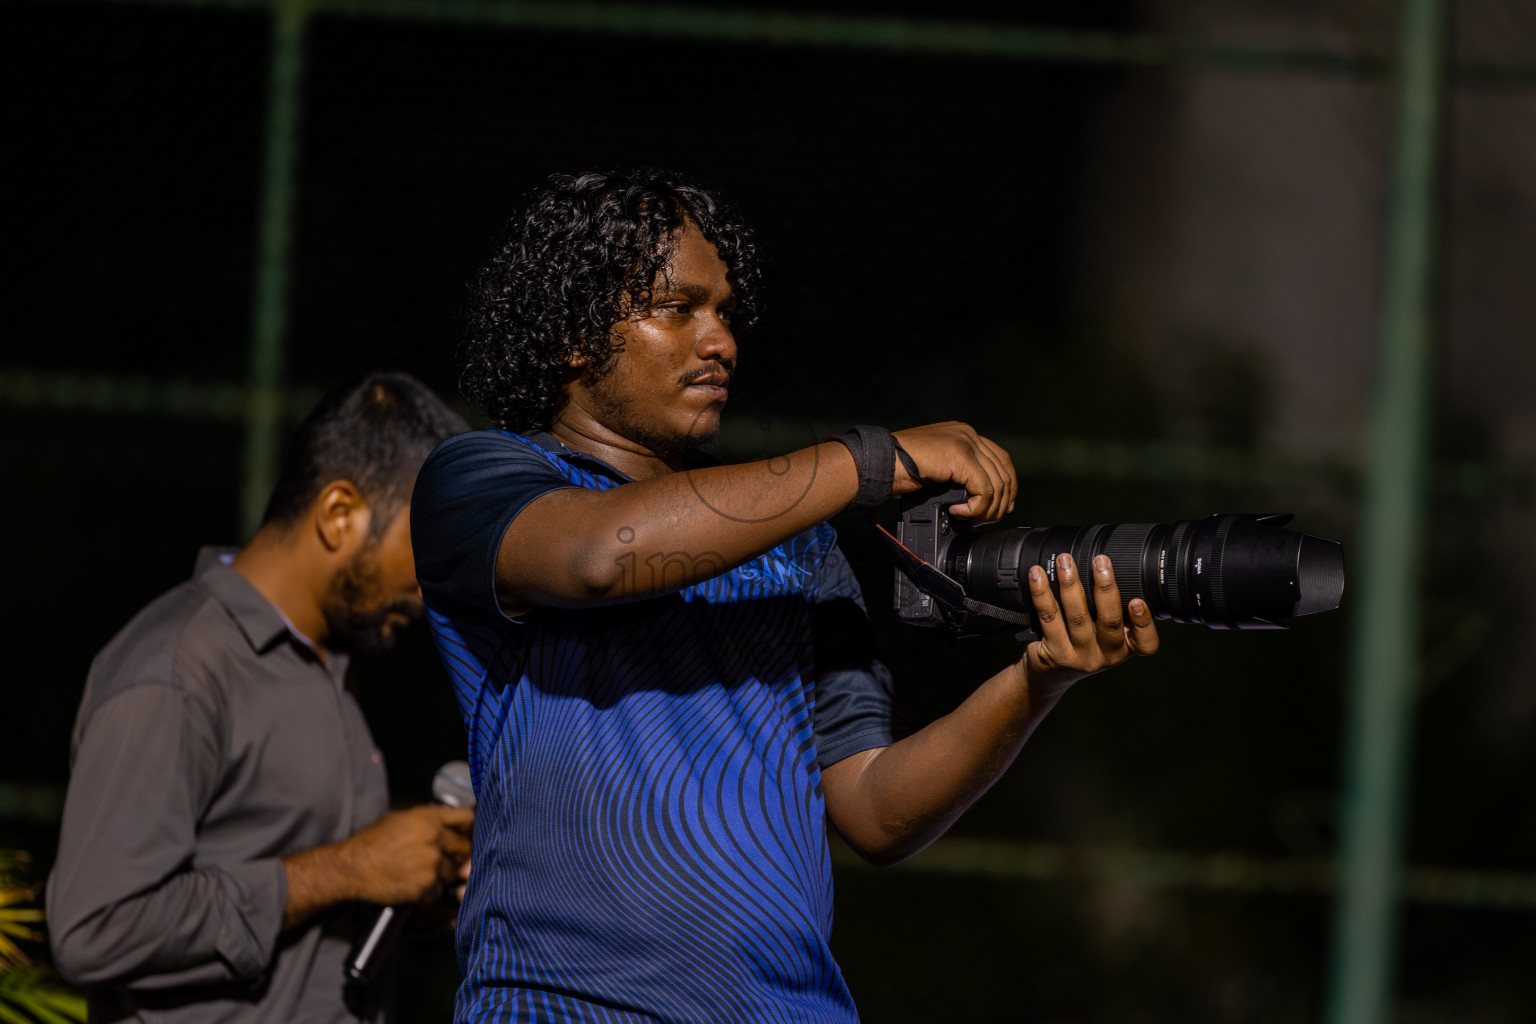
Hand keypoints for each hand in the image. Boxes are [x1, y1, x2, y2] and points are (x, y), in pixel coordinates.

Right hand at [339, 805, 473, 906]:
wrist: (351, 868)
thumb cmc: (371, 842)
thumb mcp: (399, 819)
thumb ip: (427, 819)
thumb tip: (448, 823)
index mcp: (427, 817)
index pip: (466, 817)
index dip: (468, 826)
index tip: (467, 833)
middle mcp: (434, 837)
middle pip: (464, 847)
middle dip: (456, 854)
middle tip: (440, 859)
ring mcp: (432, 862)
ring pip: (453, 870)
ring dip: (443, 874)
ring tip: (419, 872)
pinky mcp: (427, 885)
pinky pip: (439, 889)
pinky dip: (430, 890)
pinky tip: (412, 884)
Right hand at [889, 422, 1015, 522]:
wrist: (881, 463)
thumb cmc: (898, 468)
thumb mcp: (936, 468)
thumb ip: (957, 473)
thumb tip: (975, 497)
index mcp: (964, 434)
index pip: (1000, 459)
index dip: (1006, 486)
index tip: (1000, 507)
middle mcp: (968, 434)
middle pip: (1004, 471)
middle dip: (1001, 501)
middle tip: (986, 519)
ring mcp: (966, 443)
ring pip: (996, 483)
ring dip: (986, 509)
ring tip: (969, 519)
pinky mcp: (961, 456)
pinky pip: (984, 490)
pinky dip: (976, 508)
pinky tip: (959, 512)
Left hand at [1020, 553, 1158, 697]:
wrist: (1049, 675)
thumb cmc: (1081, 646)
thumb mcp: (1104, 636)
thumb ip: (1112, 612)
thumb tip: (1108, 568)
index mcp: (1124, 648)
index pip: (1145, 642)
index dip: (1144, 623)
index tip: (1138, 601)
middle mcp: (1105, 655)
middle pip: (1109, 622)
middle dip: (1105, 588)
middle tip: (1101, 561)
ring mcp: (1079, 656)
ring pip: (1077, 617)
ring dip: (1070, 584)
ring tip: (1066, 561)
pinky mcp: (1054, 653)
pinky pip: (1049, 618)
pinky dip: (1042, 593)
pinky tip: (1038, 575)